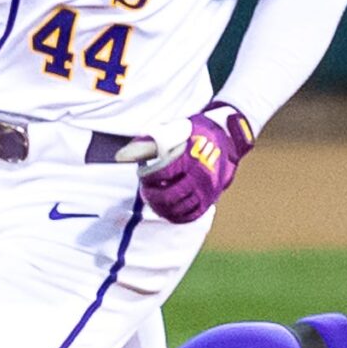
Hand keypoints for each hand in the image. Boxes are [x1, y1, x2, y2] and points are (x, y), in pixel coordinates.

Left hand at [137, 101, 254, 223]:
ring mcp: (206, 189)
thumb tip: (120, 157)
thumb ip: (146, 144)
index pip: (162, 173)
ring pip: (180, 208)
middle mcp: (200, 175)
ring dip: (162, 207)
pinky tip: (166, 209)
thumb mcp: (172, 131)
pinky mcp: (210, 198)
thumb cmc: (193, 134)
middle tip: (145, 191)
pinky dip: (176, 215)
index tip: (142, 173)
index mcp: (189, 157)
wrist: (226, 138)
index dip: (148, 177)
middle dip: (152, 196)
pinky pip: (192, 215)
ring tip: (153, 200)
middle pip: (170, 195)